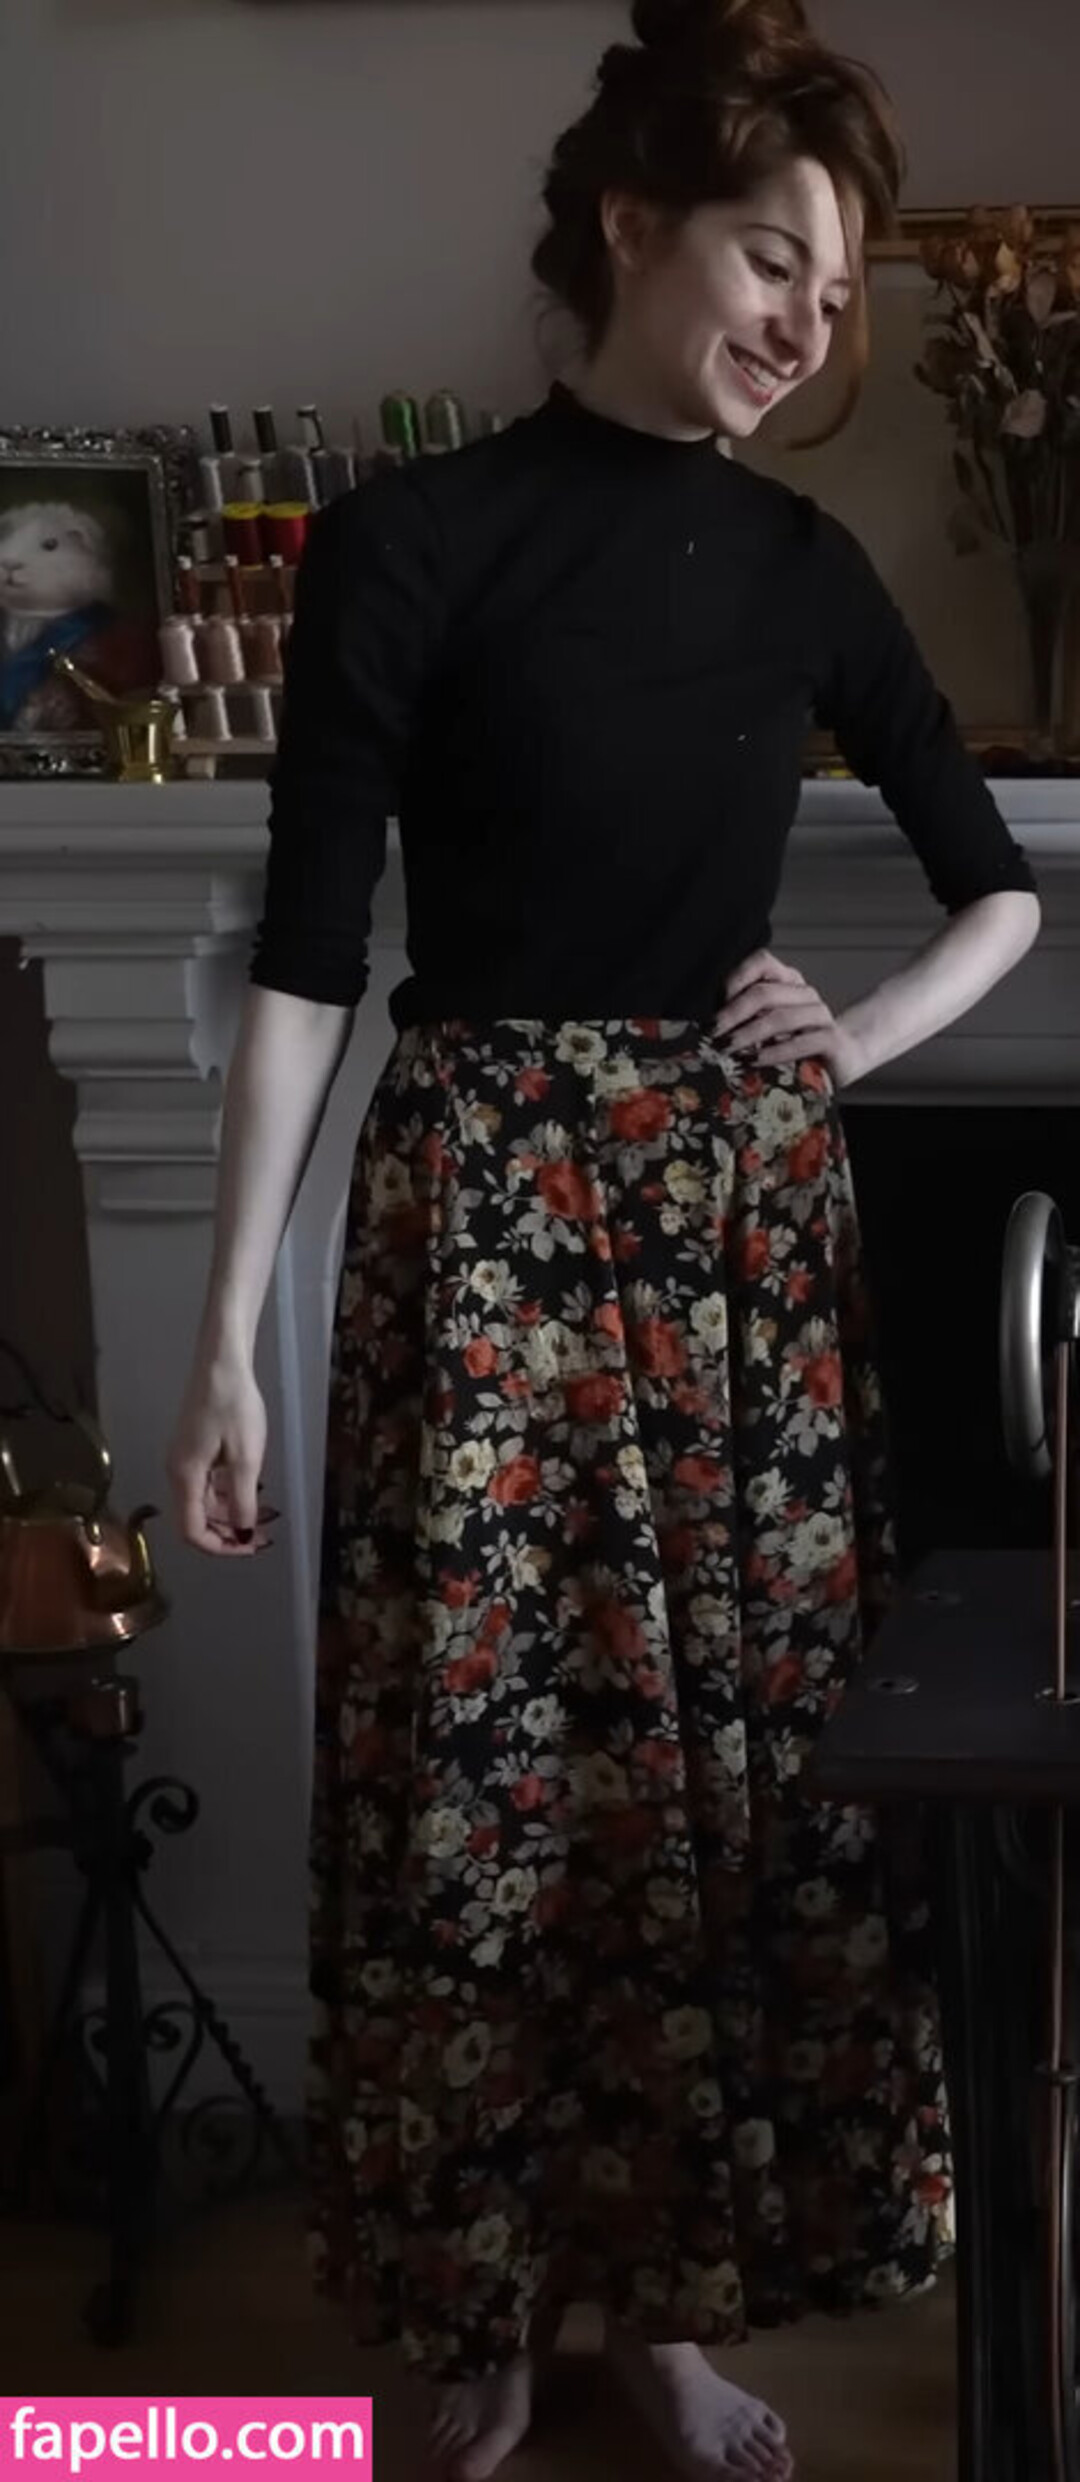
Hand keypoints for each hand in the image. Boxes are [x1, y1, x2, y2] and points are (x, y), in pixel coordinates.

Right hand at [167, 1351, 276, 1556]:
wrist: (222, 1362)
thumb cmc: (234, 1407)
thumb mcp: (246, 1457)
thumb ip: (243, 1500)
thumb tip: (241, 1533)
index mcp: (184, 1478)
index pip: (192, 1531)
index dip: (220, 1547)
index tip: (251, 1546)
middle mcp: (177, 1473)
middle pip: (197, 1519)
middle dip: (229, 1532)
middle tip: (264, 1534)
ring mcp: (184, 1460)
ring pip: (204, 1502)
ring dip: (232, 1514)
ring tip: (266, 1514)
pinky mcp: (193, 1448)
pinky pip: (208, 1484)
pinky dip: (229, 1494)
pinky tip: (253, 1489)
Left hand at [714, 949, 865, 1086]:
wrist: (843, 1058)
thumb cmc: (795, 1043)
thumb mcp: (767, 1027)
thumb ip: (745, 1018)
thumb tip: (709, 1026)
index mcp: (787, 981)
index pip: (762, 962)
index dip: (737, 978)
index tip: (717, 1003)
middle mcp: (804, 994)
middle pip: (765, 993)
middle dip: (733, 1014)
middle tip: (713, 1033)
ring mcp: (820, 1015)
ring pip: (781, 1018)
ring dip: (749, 1034)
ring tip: (728, 1049)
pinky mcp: (832, 1039)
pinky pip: (802, 1042)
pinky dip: (775, 1052)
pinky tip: (756, 1061)